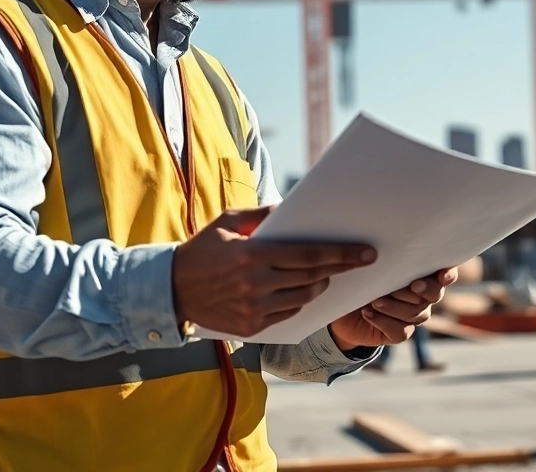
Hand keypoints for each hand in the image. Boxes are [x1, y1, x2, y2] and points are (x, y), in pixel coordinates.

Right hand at [172, 207, 375, 338]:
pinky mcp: (251, 327)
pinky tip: (304, 290)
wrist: (170, 289)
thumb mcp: (227, 222)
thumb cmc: (202, 250)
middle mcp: (255, 284)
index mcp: (251, 255)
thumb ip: (261, 215)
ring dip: (321, 285)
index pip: (308, 255)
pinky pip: (288, 313)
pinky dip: (300, 301)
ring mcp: (253, 309)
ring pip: (304, 298)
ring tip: (327, 274)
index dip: (341, 254)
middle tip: (361, 261)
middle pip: (312, 277)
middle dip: (341, 268)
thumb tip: (292, 208)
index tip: (365, 252)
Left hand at [328, 267, 457, 351]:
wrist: (343, 311)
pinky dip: (382, 321)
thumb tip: (386, 250)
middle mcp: (422, 297)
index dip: (448, 275)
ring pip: (416, 314)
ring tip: (374, 300)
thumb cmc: (362, 280)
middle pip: (435, 295)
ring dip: (395, 306)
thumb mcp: (372, 267)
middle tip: (410, 285)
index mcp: (421, 276)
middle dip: (425, 290)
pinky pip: (400, 331)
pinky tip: (368, 313)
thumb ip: (387, 261)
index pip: (445, 274)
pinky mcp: (399, 333)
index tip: (442, 276)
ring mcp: (412, 317)